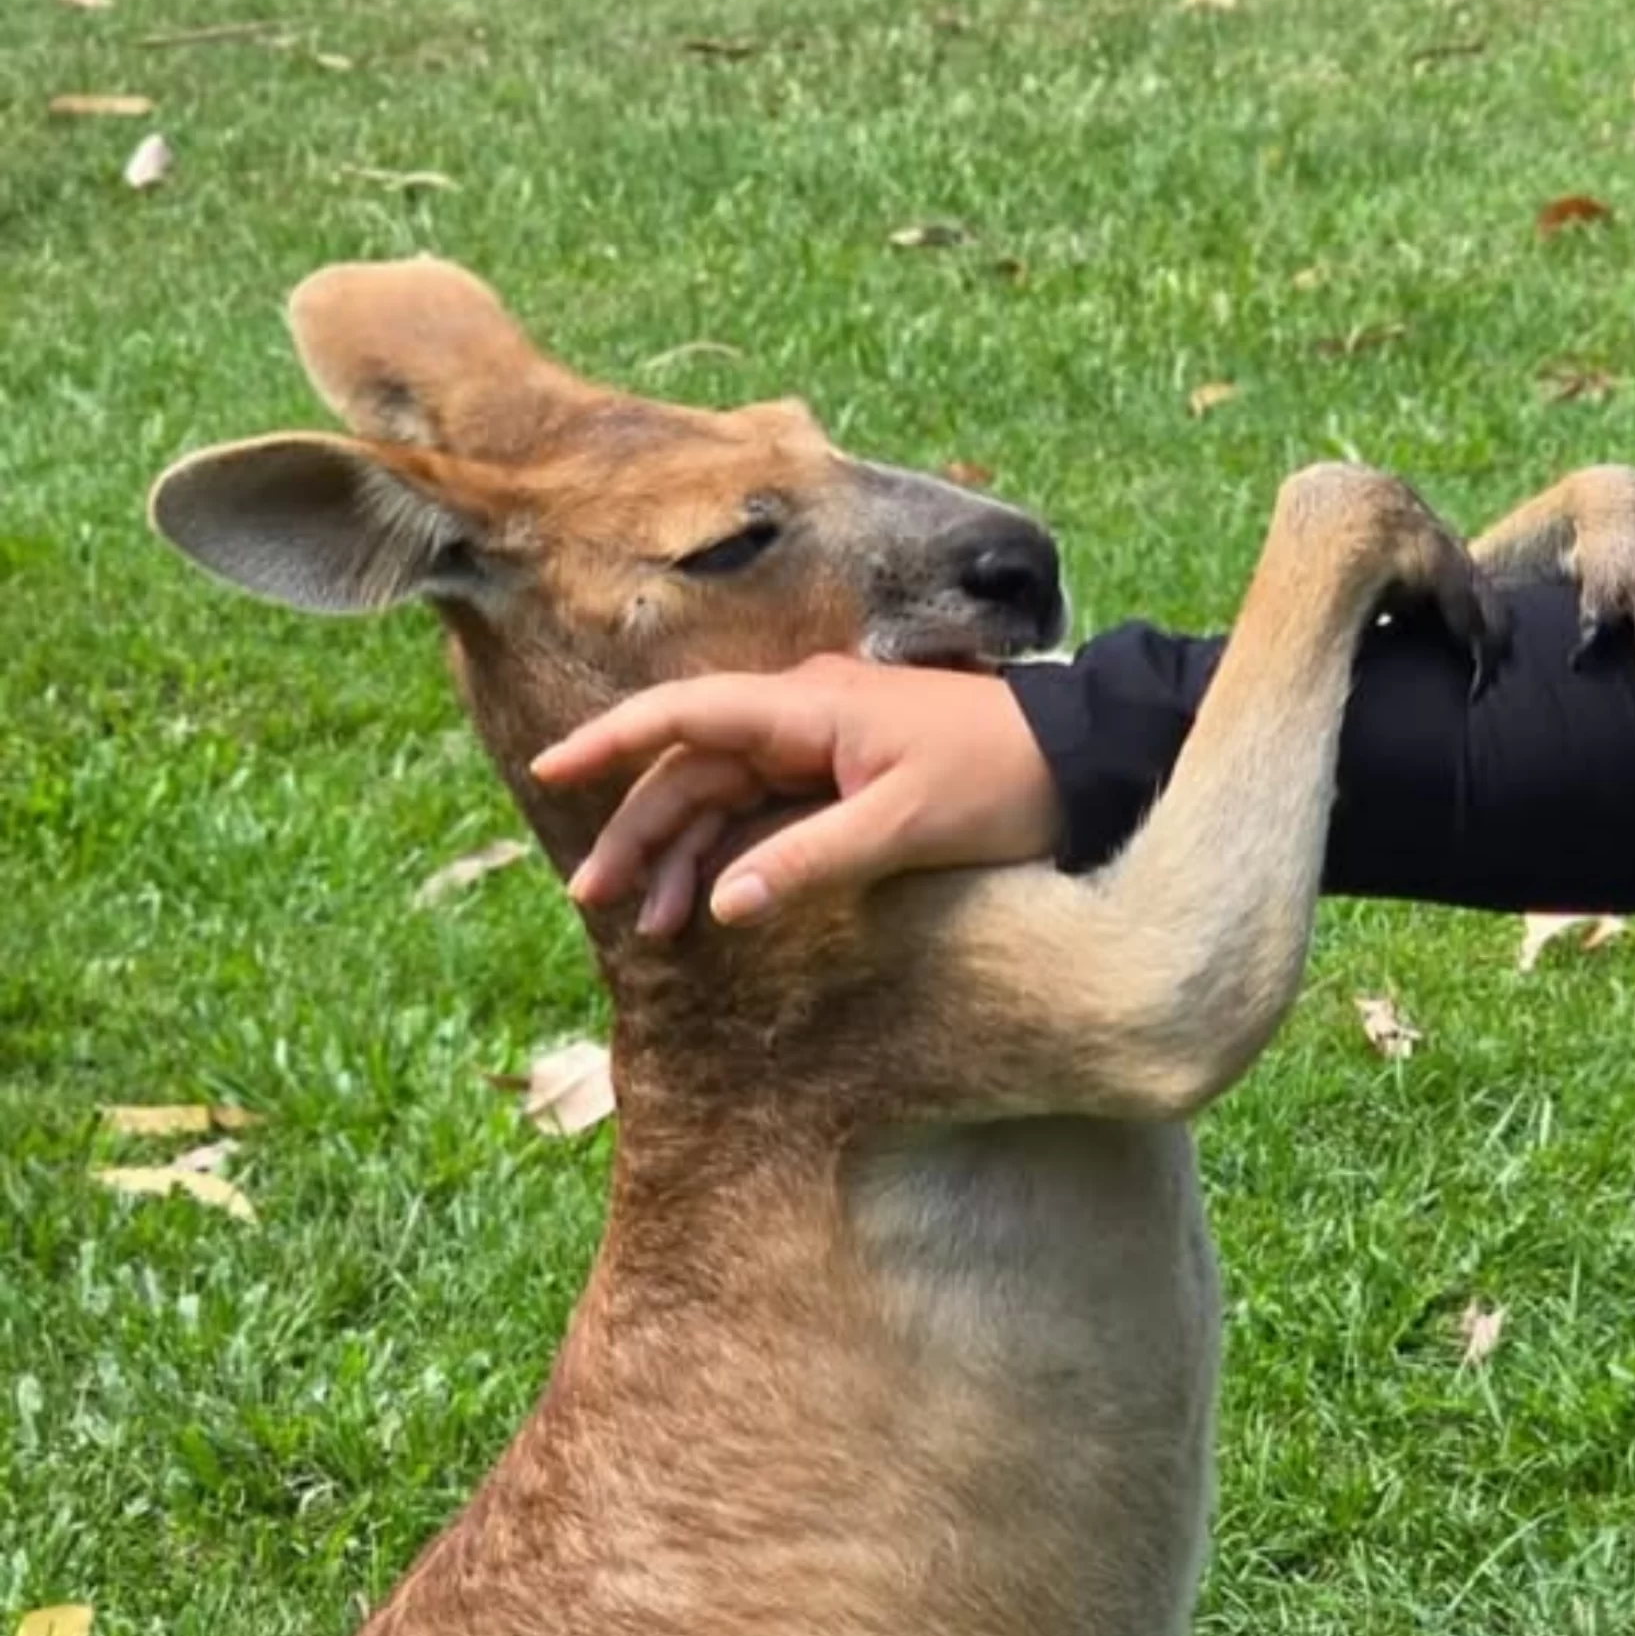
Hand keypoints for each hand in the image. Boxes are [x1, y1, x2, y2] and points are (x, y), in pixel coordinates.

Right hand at [532, 655, 1063, 935]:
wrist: (1085, 762)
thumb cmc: (1001, 780)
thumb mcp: (905, 826)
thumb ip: (809, 861)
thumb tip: (723, 905)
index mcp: (809, 708)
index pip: (685, 716)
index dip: (610, 743)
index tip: (548, 772)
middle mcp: (804, 719)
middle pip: (694, 770)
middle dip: (641, 832)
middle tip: (595, 899)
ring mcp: (824, 749)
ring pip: (727, 798)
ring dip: (686, 856)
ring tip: (653, 927)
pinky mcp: (848, 781)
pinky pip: (769, 815)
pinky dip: (735, 857)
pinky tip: (713, 906)